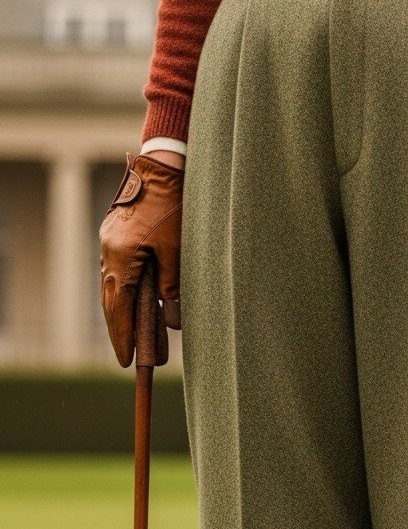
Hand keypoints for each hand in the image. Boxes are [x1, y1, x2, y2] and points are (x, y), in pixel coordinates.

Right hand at [99, 150, 183, 365]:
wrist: (161, 168)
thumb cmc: (173, 207)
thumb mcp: (177, 251)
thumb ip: (170, 287)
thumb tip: (170, 319)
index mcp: (121, 258)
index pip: (118, 309)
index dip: (122, 337)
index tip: (126, 361)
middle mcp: (109, 252)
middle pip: (110, 301)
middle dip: (120, 330)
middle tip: (129, 356)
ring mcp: (109, 242)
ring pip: (113, 286)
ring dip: (123, 311)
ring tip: (134, 335)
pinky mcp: (116, 235)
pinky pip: (117, 270)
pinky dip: (126, 290)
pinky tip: (135, 302)